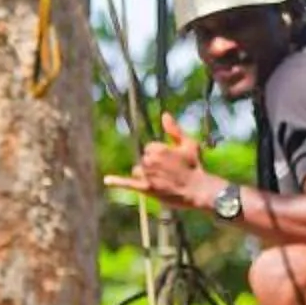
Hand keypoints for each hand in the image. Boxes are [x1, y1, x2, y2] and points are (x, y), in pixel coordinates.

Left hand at [103, 113, 218, 210]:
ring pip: (138, 171)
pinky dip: (117, 182)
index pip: (149, 148)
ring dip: (146, 175)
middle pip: (144, 160)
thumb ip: (174, 130)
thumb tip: (164, 114)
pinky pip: (128, 184)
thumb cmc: (195, 166)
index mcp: (158, 148)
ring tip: (163, 181)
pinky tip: (107, 180)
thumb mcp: (189, 144)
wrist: (198, 190)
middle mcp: (150, 161)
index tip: (172, 162)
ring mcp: (147, 175)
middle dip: (154, 165)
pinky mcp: (147, 189)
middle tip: (170, 173)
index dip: (160, 155)